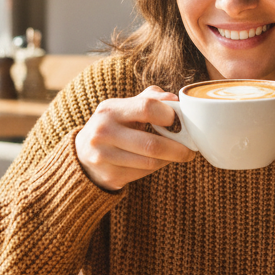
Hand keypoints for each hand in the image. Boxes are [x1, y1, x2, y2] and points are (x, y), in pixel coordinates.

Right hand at [74, 86, 194, 191]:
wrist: (83, 153)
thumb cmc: (114, 125)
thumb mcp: (126, 107)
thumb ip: (151, 99)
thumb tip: (176, 100)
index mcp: (110, 109)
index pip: (147, 108)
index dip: (169, 115)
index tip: (179, 121)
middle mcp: (103, 132)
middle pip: (151, 144)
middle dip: (178, 148)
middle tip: (190, 150)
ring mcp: (104, 156)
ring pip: (150, 162)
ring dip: (169, 159)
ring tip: (176, 154)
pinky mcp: (110, 175)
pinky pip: (144, 173)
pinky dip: (157, 167)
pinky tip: (158, 161)